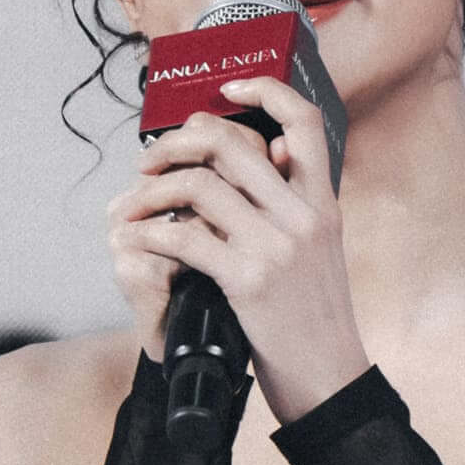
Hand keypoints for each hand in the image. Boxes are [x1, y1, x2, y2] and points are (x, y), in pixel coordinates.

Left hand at [106, 77, 370, 422]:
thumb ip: (296, 203)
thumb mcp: (321, 249)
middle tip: (148, 161)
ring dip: (151, 192)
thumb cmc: (315, 316)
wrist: (329, 376)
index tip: (227, 88)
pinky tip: (140, 240)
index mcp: (322, 202)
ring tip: (134, 207)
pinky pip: (184, 238)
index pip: (302, 121)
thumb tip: (271, 153)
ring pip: (199, 186)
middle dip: (174, 144)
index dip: (264, 89)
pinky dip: (150, 234)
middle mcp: (303, 216)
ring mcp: (276, 247)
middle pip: (230, 143)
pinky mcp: (248, 281)